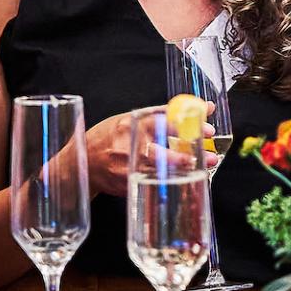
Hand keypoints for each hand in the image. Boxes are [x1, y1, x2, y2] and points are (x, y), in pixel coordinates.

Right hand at [77, 114, 217, 198]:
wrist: (81, 163)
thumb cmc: (109, 138)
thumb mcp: (132, 120)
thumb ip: (165, 115)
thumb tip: (204, 107)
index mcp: (132, 123)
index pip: (165, 121)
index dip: (189, 125)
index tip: (208, 127)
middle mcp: (128, 145)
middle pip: (164, 150)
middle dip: (190, 154)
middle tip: (209, 155)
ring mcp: (127, 167)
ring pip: (161, 170)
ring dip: (184, 170)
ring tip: (202, 168)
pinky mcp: (127, 184)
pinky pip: (153, 183)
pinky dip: (171, 181)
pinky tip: (184, 179)